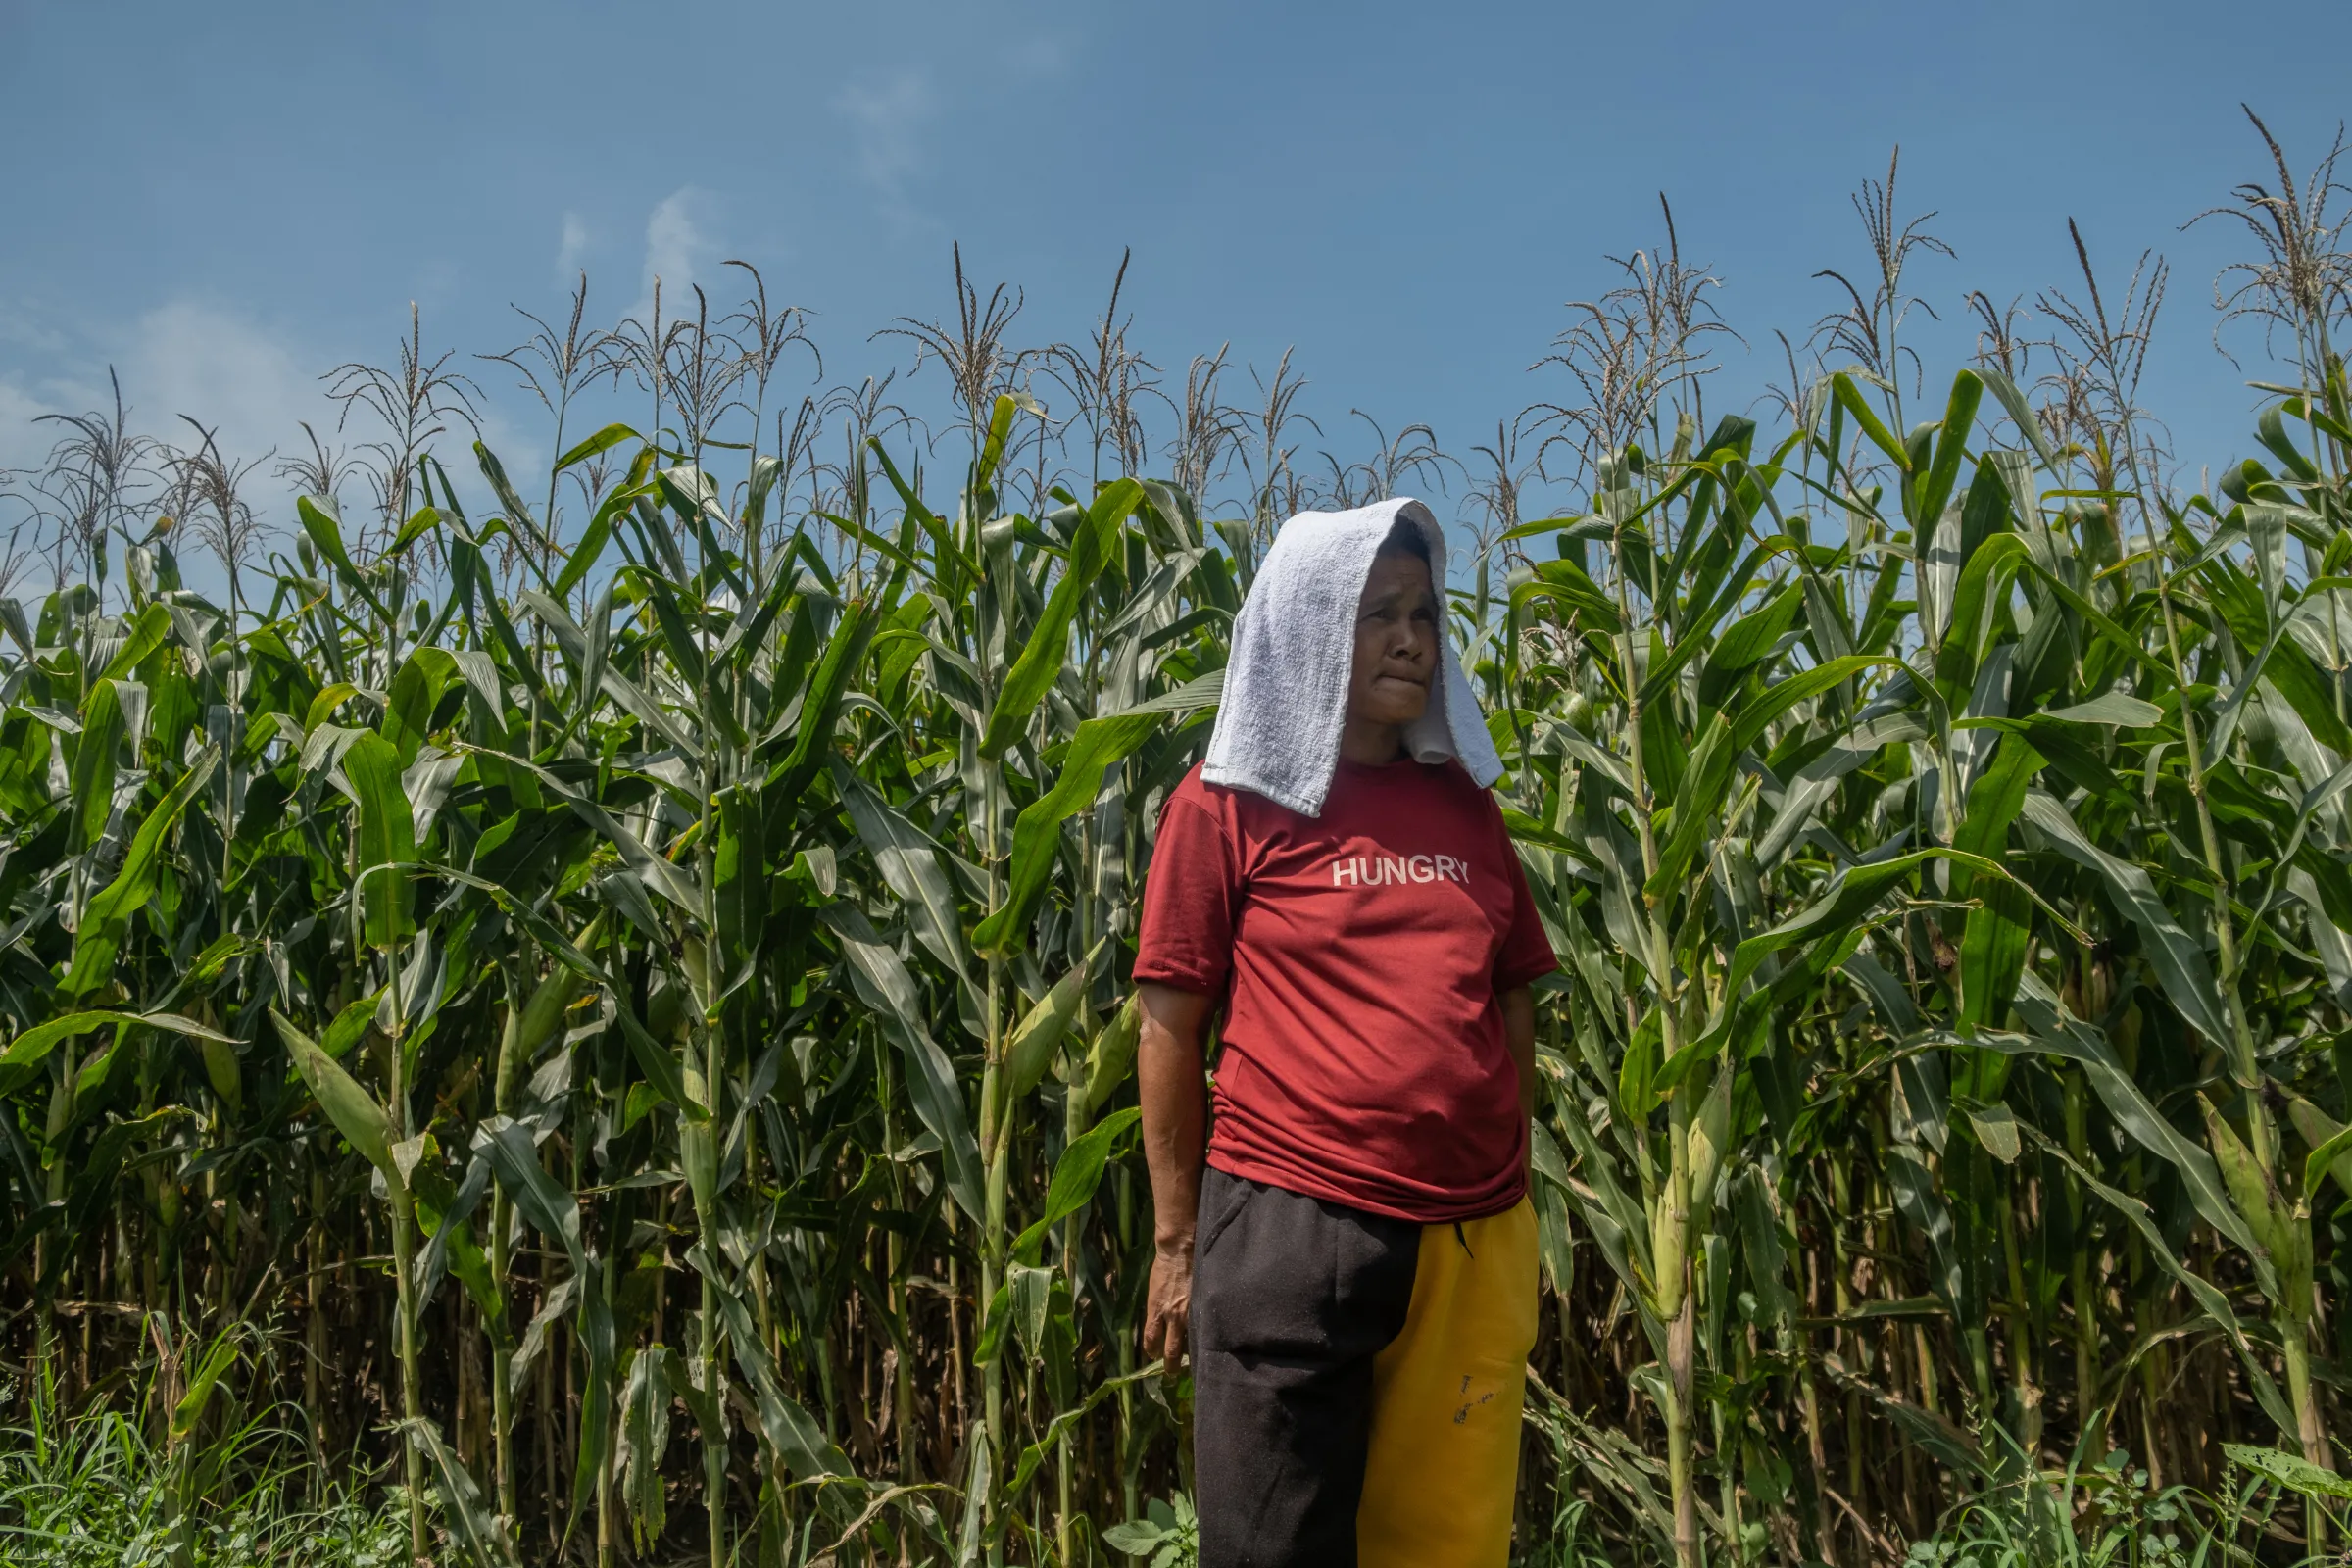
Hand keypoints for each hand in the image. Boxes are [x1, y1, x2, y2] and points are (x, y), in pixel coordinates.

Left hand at [1142, 1239, 1193, 1368]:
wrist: (1180, 1250)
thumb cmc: (1163, 1266)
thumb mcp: (1153, 1289)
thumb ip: (1156, 1307)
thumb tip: (1159, 1320)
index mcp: (1155, 1310)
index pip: (1151, 1339)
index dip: (1152, 1349)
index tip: (1153, 1355)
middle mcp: (1172, 1316)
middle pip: (1170, 1350)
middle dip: (1170, 1365)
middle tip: (1171, 1375)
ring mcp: (1189, 1314)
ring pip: (1189, 1344)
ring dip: (1188, 1356)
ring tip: (1192, 1365)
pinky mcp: (1202, 1307)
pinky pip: (1203, 1329)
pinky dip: (1204, 1338)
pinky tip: (1208, 1344)